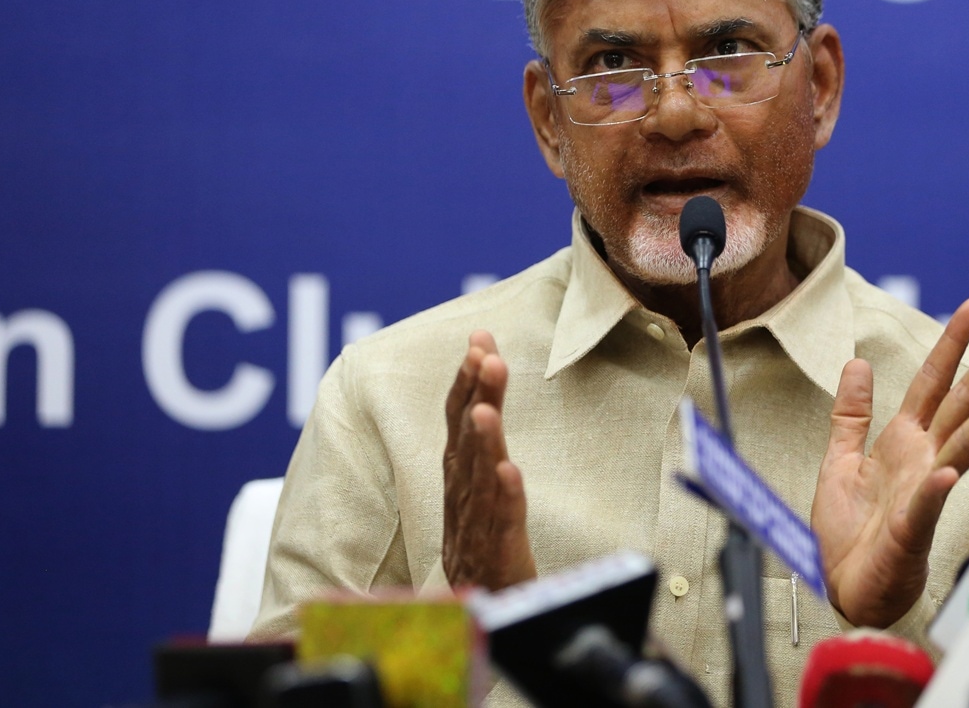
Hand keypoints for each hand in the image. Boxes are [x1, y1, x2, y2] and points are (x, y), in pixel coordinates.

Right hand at [442, 330, 536, 590]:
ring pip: (479, 479)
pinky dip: (504, 497)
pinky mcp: (498, 559)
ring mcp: (476, 530)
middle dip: (474, 394)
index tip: (479, 341)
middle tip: (485, 352)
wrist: (486, 627)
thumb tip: (480, 404)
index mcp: (459, 485)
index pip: (459, 425)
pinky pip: (501, 525)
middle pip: (465, 441)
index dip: (466, 382)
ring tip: (485, 406)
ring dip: (483, 440)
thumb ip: (480, 462)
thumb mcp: (481, 505)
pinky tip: (509, 471)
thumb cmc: (486, 563)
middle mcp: (461, 502)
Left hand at [811, 298, 968, 627]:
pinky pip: (925, 506)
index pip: (934, 382)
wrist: (843, 588)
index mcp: (906, 442)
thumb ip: (852, 414)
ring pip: (964, 446)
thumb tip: (857, 362)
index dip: (952, 344)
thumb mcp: (840, 460)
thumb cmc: (848, 533)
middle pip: (963, 404)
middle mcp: (924, 460)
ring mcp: (924, 493)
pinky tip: (946, 472)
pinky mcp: (911, 530)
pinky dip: (935, 489)